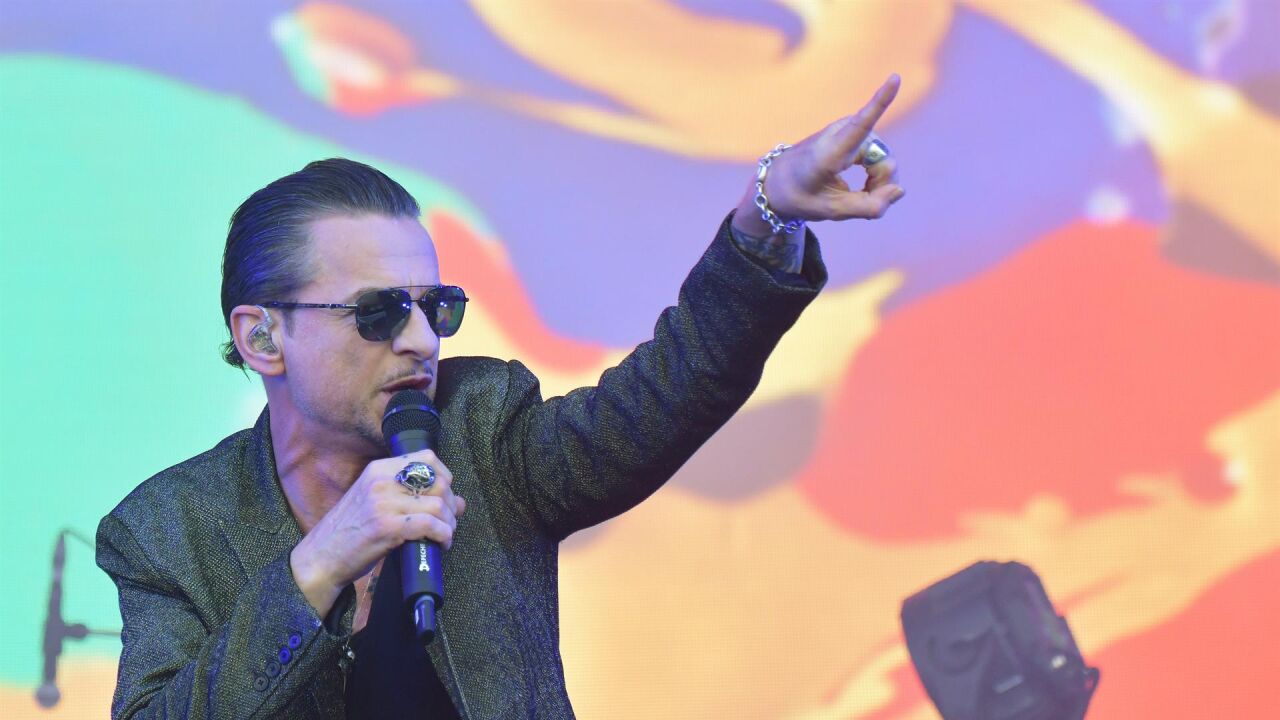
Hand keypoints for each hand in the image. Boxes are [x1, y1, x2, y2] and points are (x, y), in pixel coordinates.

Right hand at [289, 450, 466, 615]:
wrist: (321, 558)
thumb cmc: (351, 532)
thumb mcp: (377, 502)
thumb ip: (412, 496)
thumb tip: (458, 502)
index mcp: (378, 470)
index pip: (426, 458)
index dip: (444, 476)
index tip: (445, 495)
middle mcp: (381, 481)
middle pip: (438, 482)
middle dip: (450, 504)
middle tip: (448, 521)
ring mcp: (384, 503)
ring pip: (438, 504)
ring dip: (449, 523)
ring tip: (444, 535)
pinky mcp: (387, 527)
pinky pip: (430, 525)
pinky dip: (443, 535)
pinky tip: (440, 544)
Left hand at [734, 74, 904, 237]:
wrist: (780, 180)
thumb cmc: (802, 195)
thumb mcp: (832, 211)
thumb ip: (869, 206)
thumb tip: (901, 189)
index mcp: (828, 153)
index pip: (860, 124)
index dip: (880, 102)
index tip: (895, 77)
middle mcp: (841, 133)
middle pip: (884, 162)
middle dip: (881, 186)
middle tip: (864, 203)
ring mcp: (850, 129)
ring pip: (886, 159)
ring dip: (879, 180)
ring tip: (861, 192)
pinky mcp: (857, 131)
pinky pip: (881, 155)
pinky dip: (877, 174)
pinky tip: (868, 185)